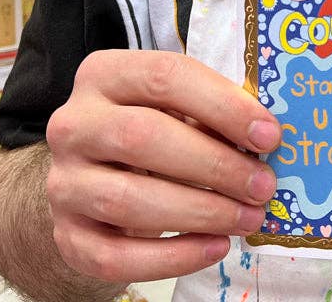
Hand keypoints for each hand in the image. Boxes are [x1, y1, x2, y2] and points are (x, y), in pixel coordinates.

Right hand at [45, 50, 279, 283]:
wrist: (91, 176)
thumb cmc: (152, 127)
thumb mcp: (177, 104)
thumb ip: (211, 111)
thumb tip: (265, 137)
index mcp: (105, 74)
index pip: (165, 77)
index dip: (222, 105)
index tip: (269, 135)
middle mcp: (74, 124)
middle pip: (144, 138)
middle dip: (214, 165)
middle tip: (262, 185)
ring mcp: (62, 182)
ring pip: (128, 201)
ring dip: (200, 212)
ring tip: (248, 217)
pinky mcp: (66, 236)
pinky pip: (115, 257)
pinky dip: (171, 257)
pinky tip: (214, 247)